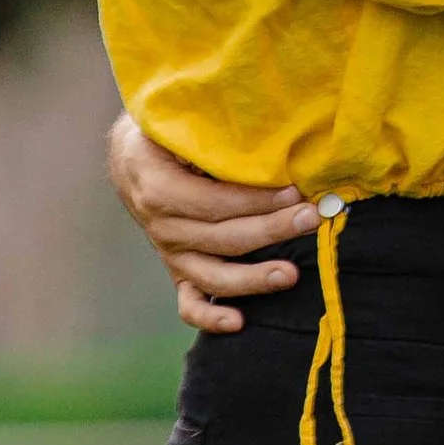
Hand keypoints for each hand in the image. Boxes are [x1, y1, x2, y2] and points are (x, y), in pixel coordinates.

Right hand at [106, 111, 314, 335]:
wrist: (132, 159)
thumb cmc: (166, 132)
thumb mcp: (177, 122)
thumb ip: (210, 132)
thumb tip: (262, 130)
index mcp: (159, 189)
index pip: (214, 202)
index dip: (256, 200)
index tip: (296, 189)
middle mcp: (162, 227)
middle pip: (221, 238)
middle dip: (272, 230)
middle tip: (311, 218)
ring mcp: (170, 253)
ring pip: (212, 277)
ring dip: (253, 279)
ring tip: (291, 275)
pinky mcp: (178, 270)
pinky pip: (190, 304)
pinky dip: (211, 318)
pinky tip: (240, 323)